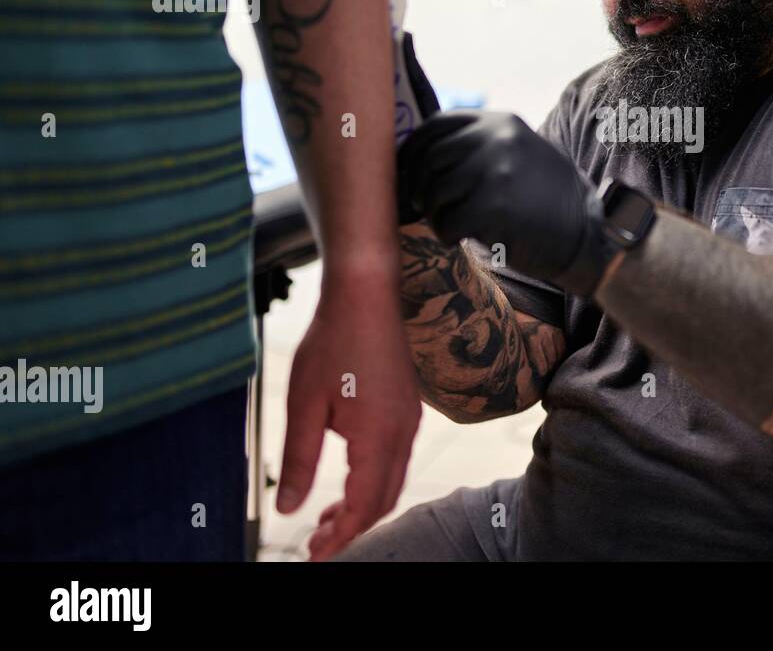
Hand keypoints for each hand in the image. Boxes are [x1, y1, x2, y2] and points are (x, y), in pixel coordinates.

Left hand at [277, 274, 420, 560]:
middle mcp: (402, 432)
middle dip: (353, 527)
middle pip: (384, 500)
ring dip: (364, 504)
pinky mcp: (408, 406)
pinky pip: (397, 458)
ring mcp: (410, 419)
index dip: (340, 537)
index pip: (363, 506)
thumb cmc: (332, 342)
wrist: (366, 293)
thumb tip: (288, 508)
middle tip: (317, 542)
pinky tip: (349, 476)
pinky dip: (375, 480)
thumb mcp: (303, 405)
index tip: (313, 554)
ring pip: (393, 480)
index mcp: (378, 437)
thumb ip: (299, 461)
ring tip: (328, 517)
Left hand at [397, 111, 611, 294]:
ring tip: (451, 224)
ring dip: (434, 215)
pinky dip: (446, 235)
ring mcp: (496, 170)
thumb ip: (476, 146)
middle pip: (430, 159)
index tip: (404, 172)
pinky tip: (462, 238)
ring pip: (434, 192)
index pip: (436, 126)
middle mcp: (496, 139)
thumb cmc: (542, 199)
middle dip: (418, 187)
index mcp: (499, 122)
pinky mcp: (494, 206)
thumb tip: (415, 157)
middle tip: (423, 207)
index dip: (411, 151)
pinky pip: (446, 222)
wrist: (583, 233)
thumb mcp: (516, 154)